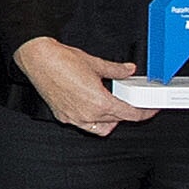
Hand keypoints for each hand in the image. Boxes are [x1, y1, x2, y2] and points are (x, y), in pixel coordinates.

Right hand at [14, 36, 150, 133]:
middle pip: (117, 121)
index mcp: (100, 102)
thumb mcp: (96, 64)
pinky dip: (92, 120)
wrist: (38, 60)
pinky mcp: (63, 116)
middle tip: (129, 101)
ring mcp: (75, 117)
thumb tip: (127, 70)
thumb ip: (116, 70)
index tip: (149, 110)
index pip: (130, 115)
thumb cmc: (61, 61)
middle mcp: (88, 114)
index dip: (144, 113)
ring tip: (111, 106)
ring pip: (101, 128)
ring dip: (109, 120)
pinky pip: (84, 125)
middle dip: (126, 112)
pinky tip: (91, 107)